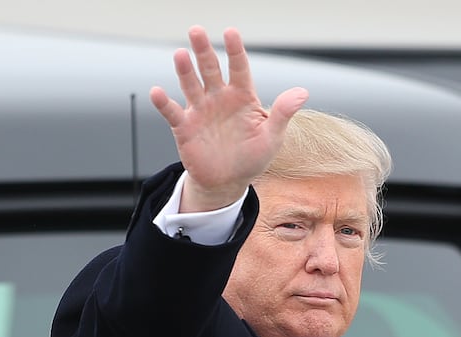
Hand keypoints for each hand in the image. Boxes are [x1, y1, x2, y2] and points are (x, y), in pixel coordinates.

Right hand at [149, 26, 307, 211]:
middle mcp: (219, 98)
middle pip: (210, 69)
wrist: (228, 182)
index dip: (235, 50)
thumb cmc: (252, 158)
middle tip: (196, 31)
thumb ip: (282, 113)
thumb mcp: (272, 137)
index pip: (239, 68)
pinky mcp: (184, 127)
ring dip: (185, 70)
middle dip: (203, 51)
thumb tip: (302, 92)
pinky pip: (172, 112)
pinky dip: (163, 103)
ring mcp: (200, 110)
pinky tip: (157, 92)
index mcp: (242, 96)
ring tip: (181, 54)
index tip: (231, 32)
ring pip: (191, 85)